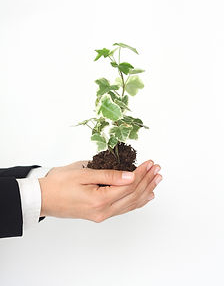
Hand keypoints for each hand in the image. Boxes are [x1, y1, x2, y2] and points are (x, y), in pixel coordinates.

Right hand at [38, 160, 161, 221]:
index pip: (129, 186)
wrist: (43, 198)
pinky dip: (136, 202)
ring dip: (145, 190)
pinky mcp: (100, 214)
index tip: (150, 163)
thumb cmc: (58, 183)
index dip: (142, 173)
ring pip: (130, 203)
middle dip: (147, 181)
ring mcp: (102, 215)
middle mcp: (104, 211)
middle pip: (133, 196)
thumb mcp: (83, 173)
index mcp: (100, 200)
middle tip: (157, 169)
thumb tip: (131, 176)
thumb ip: (109, 176)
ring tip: (156, 180)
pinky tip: (145, 197)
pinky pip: (123, 209)